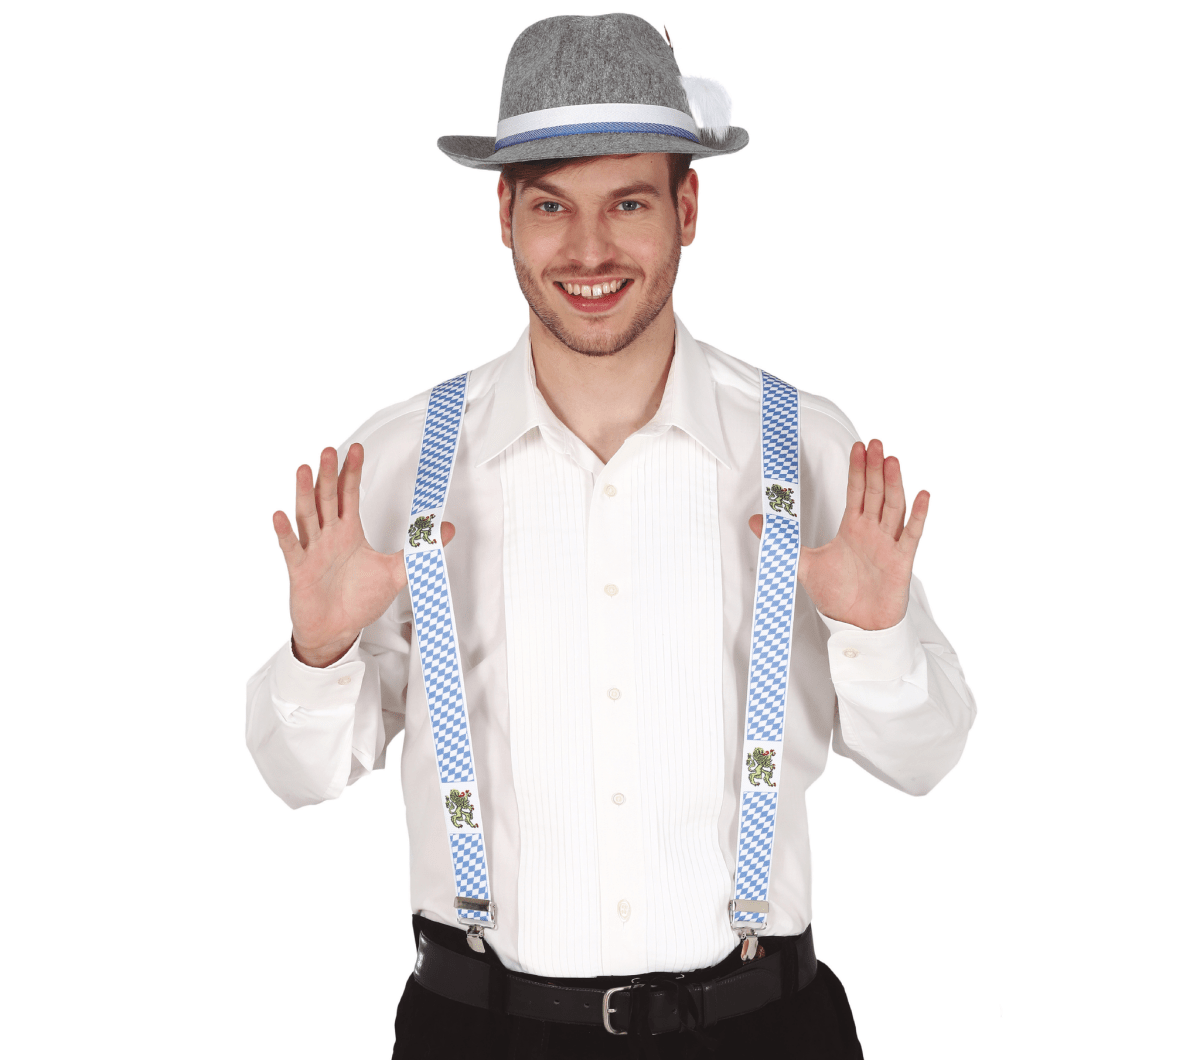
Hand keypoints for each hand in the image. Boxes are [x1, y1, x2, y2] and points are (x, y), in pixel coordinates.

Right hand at [272, 444, 455, 666]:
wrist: (336, 630)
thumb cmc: (358, 600)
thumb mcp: (395, 572)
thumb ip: (418, 550)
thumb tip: (446, 530)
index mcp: (349, 532)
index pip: (349, 494)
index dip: (351, 472)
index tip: (356, 450)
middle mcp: (329, 536)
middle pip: (327, 498)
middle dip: (328, 474)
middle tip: (330, 450)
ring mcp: (313, 551)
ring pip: (307, 516)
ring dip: (304, 493)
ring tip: (304, 469)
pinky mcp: (300, 570)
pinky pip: (291, 548)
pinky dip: (285, 532)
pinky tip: (279, 515)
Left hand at [749, 439, 927, 630]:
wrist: (857, 625)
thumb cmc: (837, 595)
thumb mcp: (803, 564)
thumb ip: (782, 542)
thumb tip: (755, 522)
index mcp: (853, 528)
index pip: (857, 492)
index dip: (857, 470)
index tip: (859, 447)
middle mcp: (872, 531)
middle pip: (876, 492)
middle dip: (875, 468)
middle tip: (876, 444)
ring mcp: (888, 543)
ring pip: (893, 507)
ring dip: (894, 483)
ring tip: (892, 460)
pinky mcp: (901, 560)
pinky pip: (911, 534)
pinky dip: (918, 515)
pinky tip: (923, 494)